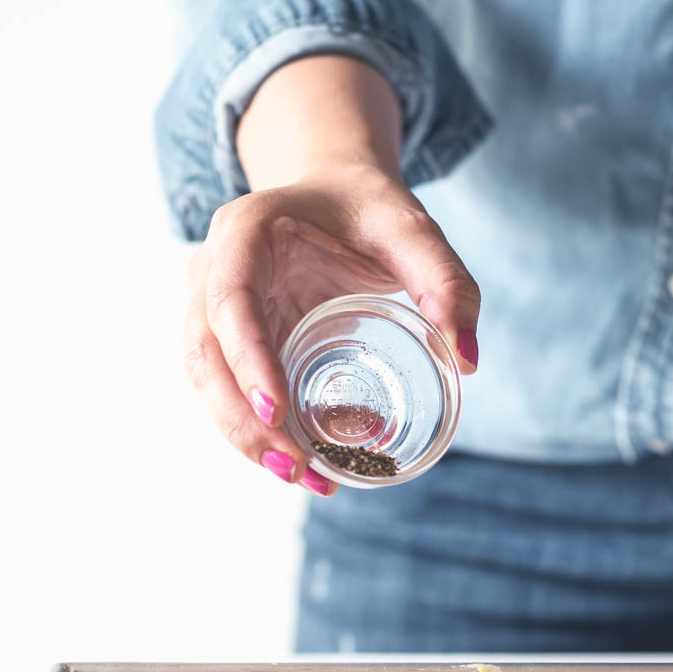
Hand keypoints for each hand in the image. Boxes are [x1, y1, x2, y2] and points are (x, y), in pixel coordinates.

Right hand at [183, 60, 479, 493]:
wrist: (331, 192)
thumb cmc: (366, 209)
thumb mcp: (411, 231)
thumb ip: (446, 282)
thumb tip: (468, 360)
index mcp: (245, 231)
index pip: (230, 301)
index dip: (247, 360)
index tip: (277, 412)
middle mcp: (211, 268)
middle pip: (205, 355)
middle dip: (243, 422)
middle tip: (297, 469)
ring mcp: (208, 306)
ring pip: (204, 381)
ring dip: (243, 438)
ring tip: (303, 479)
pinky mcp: (222, 338)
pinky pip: (222, 389)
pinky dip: (252, 430)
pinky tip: (296, 462)